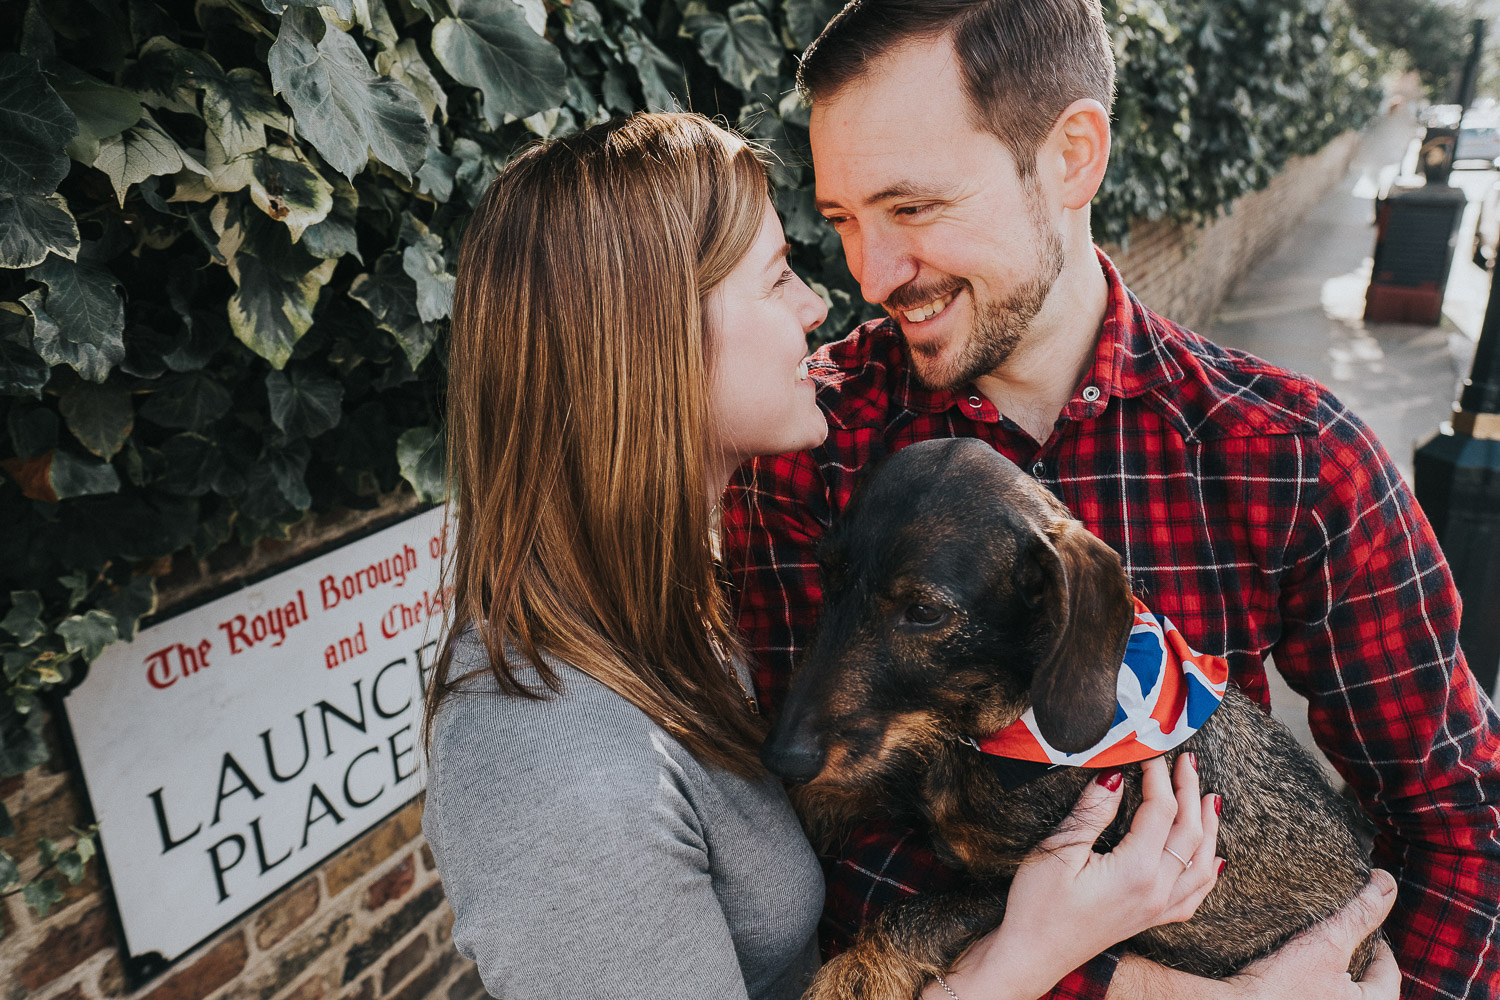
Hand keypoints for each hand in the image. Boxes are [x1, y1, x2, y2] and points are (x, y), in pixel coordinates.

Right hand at [933, 754, 1221, 999]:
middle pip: (1189, 831)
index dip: (1158, 775)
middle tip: (1186, 760)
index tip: (1150, 749)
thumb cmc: (1038, 906)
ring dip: (1208, 827)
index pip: (1161, 809)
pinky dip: (1208, 872)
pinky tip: (1213, 860)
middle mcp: (1158, 891)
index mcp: (1137, 870)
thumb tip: (1115, 776)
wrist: (1032, 956)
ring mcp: (1158, 909)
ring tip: (1210, 797)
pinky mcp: (1151, 920)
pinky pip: (1194, 895)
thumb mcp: (1058, 852)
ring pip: (1202, 862)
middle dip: (1189, 791)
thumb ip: (1092, 812)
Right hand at [1105, 870, 1399, 999]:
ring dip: (1324, 969)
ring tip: (1308, 944)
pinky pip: (1308, 993)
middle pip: (1360, 983)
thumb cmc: (1281, 987)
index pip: (1387, 972)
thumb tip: (1386, 880)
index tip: (1363, 922)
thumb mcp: (1327, 942)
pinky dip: (1303, 980)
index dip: (1378, 942)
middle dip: (1349, 956)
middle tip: (1333, 929)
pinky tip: (1285, 965)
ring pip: (1333, 989)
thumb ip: (1361, 912)